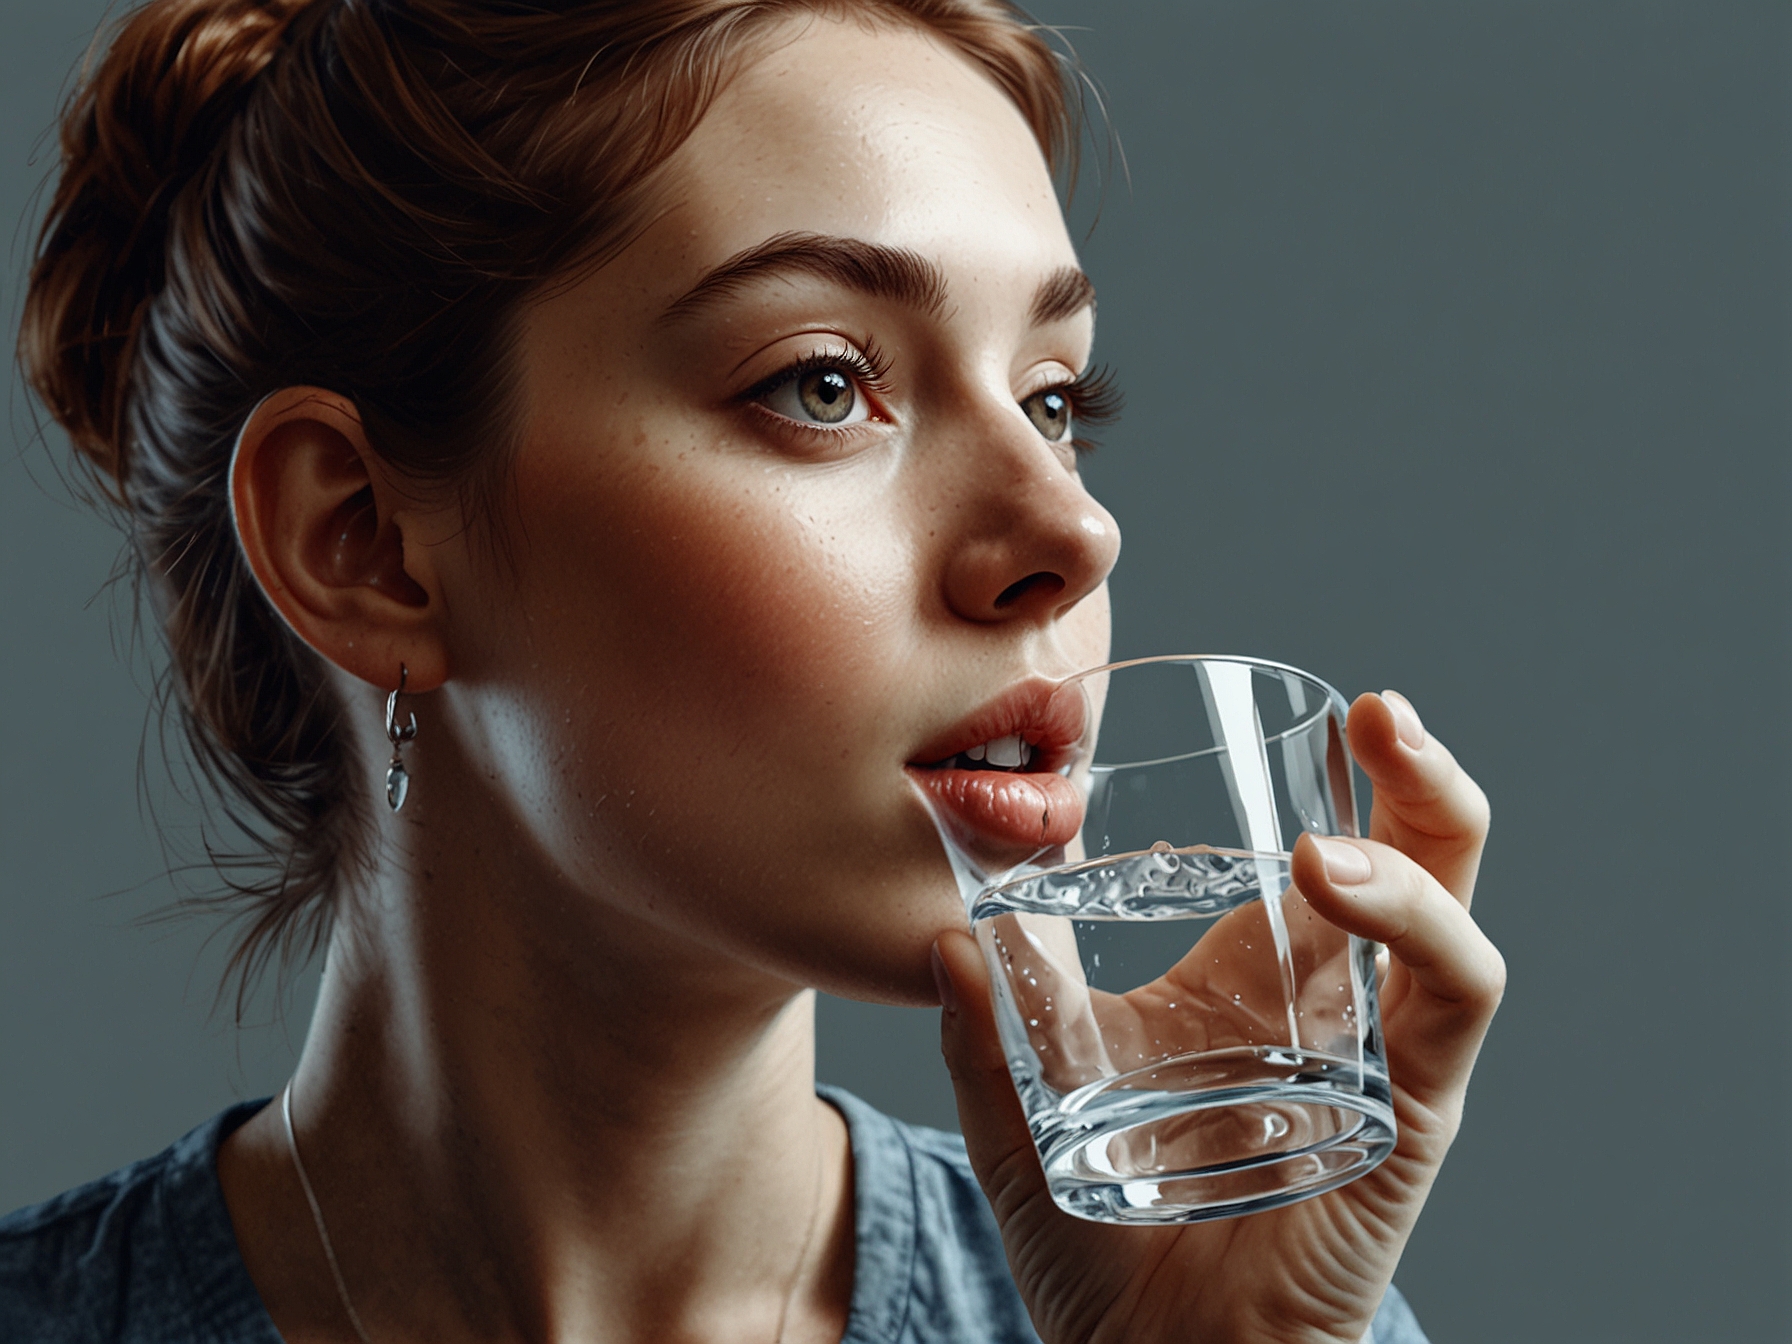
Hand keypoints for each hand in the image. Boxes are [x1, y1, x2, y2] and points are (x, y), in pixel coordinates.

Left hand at [933, 690, 1502, 1342]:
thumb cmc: (1104, 1245)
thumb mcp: (1025, 1116)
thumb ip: (989, 1029)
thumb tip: (943, 935)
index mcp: (1250, 980)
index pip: (1316, 850)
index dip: (1316, 775)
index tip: (1275, 708)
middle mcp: (1330, 1001)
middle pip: (1411, 856)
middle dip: (1412, 772)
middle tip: (1373, 709)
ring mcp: (1378, 1050)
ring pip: (1452, 908)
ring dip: (1423, 828)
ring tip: (1352, 778)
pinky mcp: (1409, 1109)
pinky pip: (1453, 997)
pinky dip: (1417, 927)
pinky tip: (1336, 883)